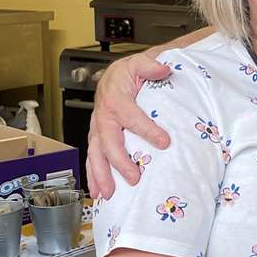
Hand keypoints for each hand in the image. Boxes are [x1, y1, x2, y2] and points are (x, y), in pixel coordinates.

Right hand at [86, 51, 173, 200]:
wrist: (114, 76)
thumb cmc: (127, 73)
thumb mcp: (139, 63)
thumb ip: (151, 66)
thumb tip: (164, 69)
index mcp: (115, 99)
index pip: (132, 118)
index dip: (147, 130)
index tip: (164, 142)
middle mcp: (102, 116)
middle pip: (109, 142)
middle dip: (120, 162)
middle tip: (134, 177)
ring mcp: (97, 129)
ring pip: (95, 154)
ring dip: (101, 175)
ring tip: (109, 193)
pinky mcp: (97, 137)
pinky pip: (92, 158)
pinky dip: (92, 176)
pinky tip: (98, 191)